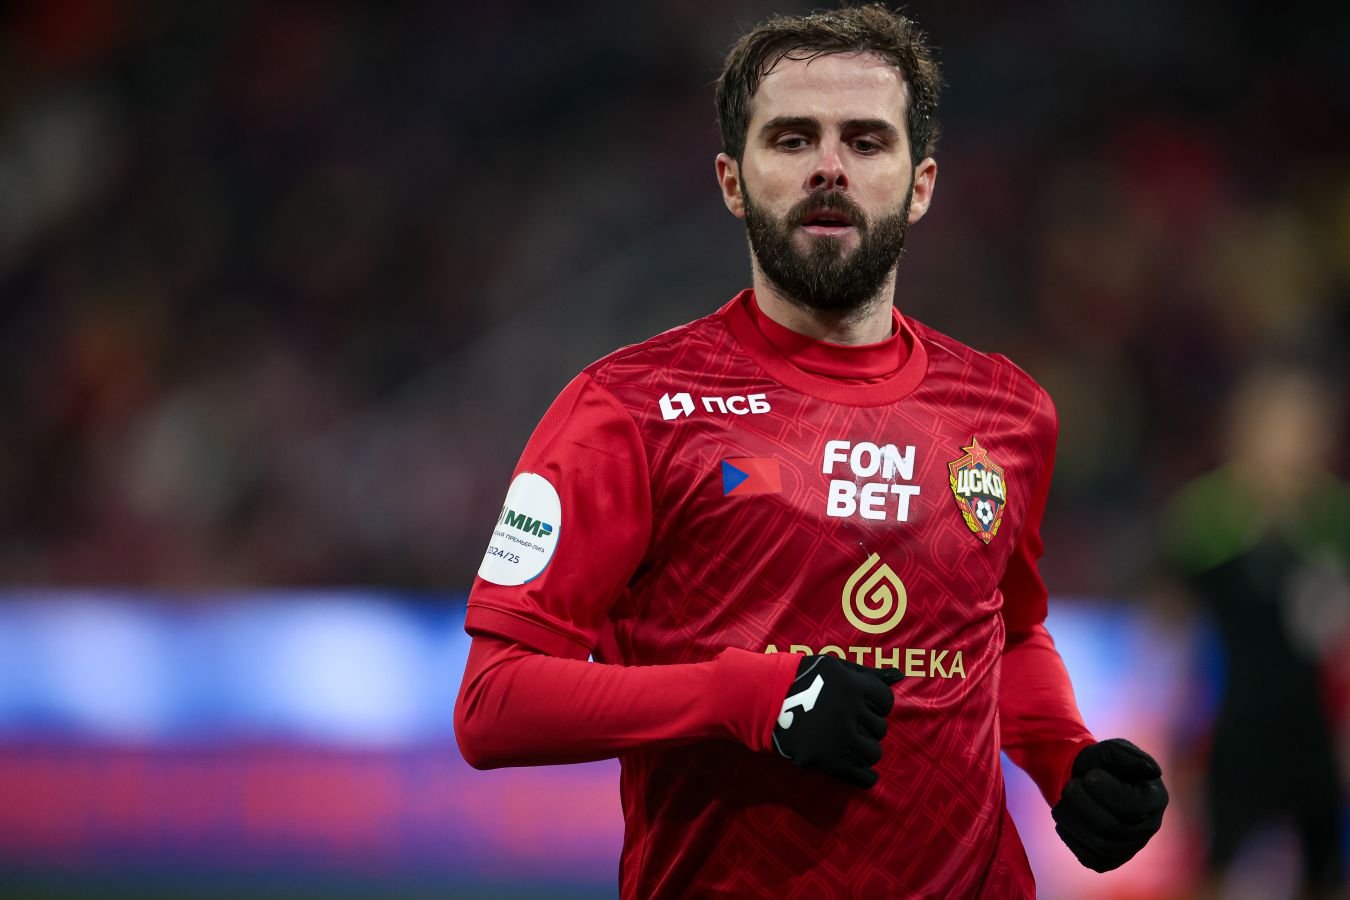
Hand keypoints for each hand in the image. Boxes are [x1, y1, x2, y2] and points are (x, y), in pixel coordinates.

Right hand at [772, 655, 900, 788]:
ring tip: (851, 745)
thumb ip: (869, 673)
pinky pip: (861, 776)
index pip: (885, 700)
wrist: (764, 699)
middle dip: (868, 727)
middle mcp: (850, 711)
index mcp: (853, 686)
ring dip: (865, 750)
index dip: (876, 704)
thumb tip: (901, 674)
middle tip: (851, 725)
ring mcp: (839, 737)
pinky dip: (865, 777)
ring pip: (873, 752)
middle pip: (880, 727)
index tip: (863, 706)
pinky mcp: (828, 760)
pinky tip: (861, 772)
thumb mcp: (836, 667)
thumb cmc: (802, 677)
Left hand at [1052, 738, 1167, 871]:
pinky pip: (1088, 857)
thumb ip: (1128, 756)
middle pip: (1112, 828)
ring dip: (1072, 817)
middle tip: (1071, 784)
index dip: (1105, 791)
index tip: (1090, 775)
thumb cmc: (1102, 764)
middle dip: (1082, 803)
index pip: (1132, 807)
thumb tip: (1152, 770)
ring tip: (1065, 797)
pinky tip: (1067, 815)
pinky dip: (1070, 834)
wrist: (1085, 780)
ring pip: (1098, 845)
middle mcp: (1148, 827)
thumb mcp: (1112, 750)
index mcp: (1155, 799)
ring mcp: (1130, 847)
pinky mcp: (1108, 861)